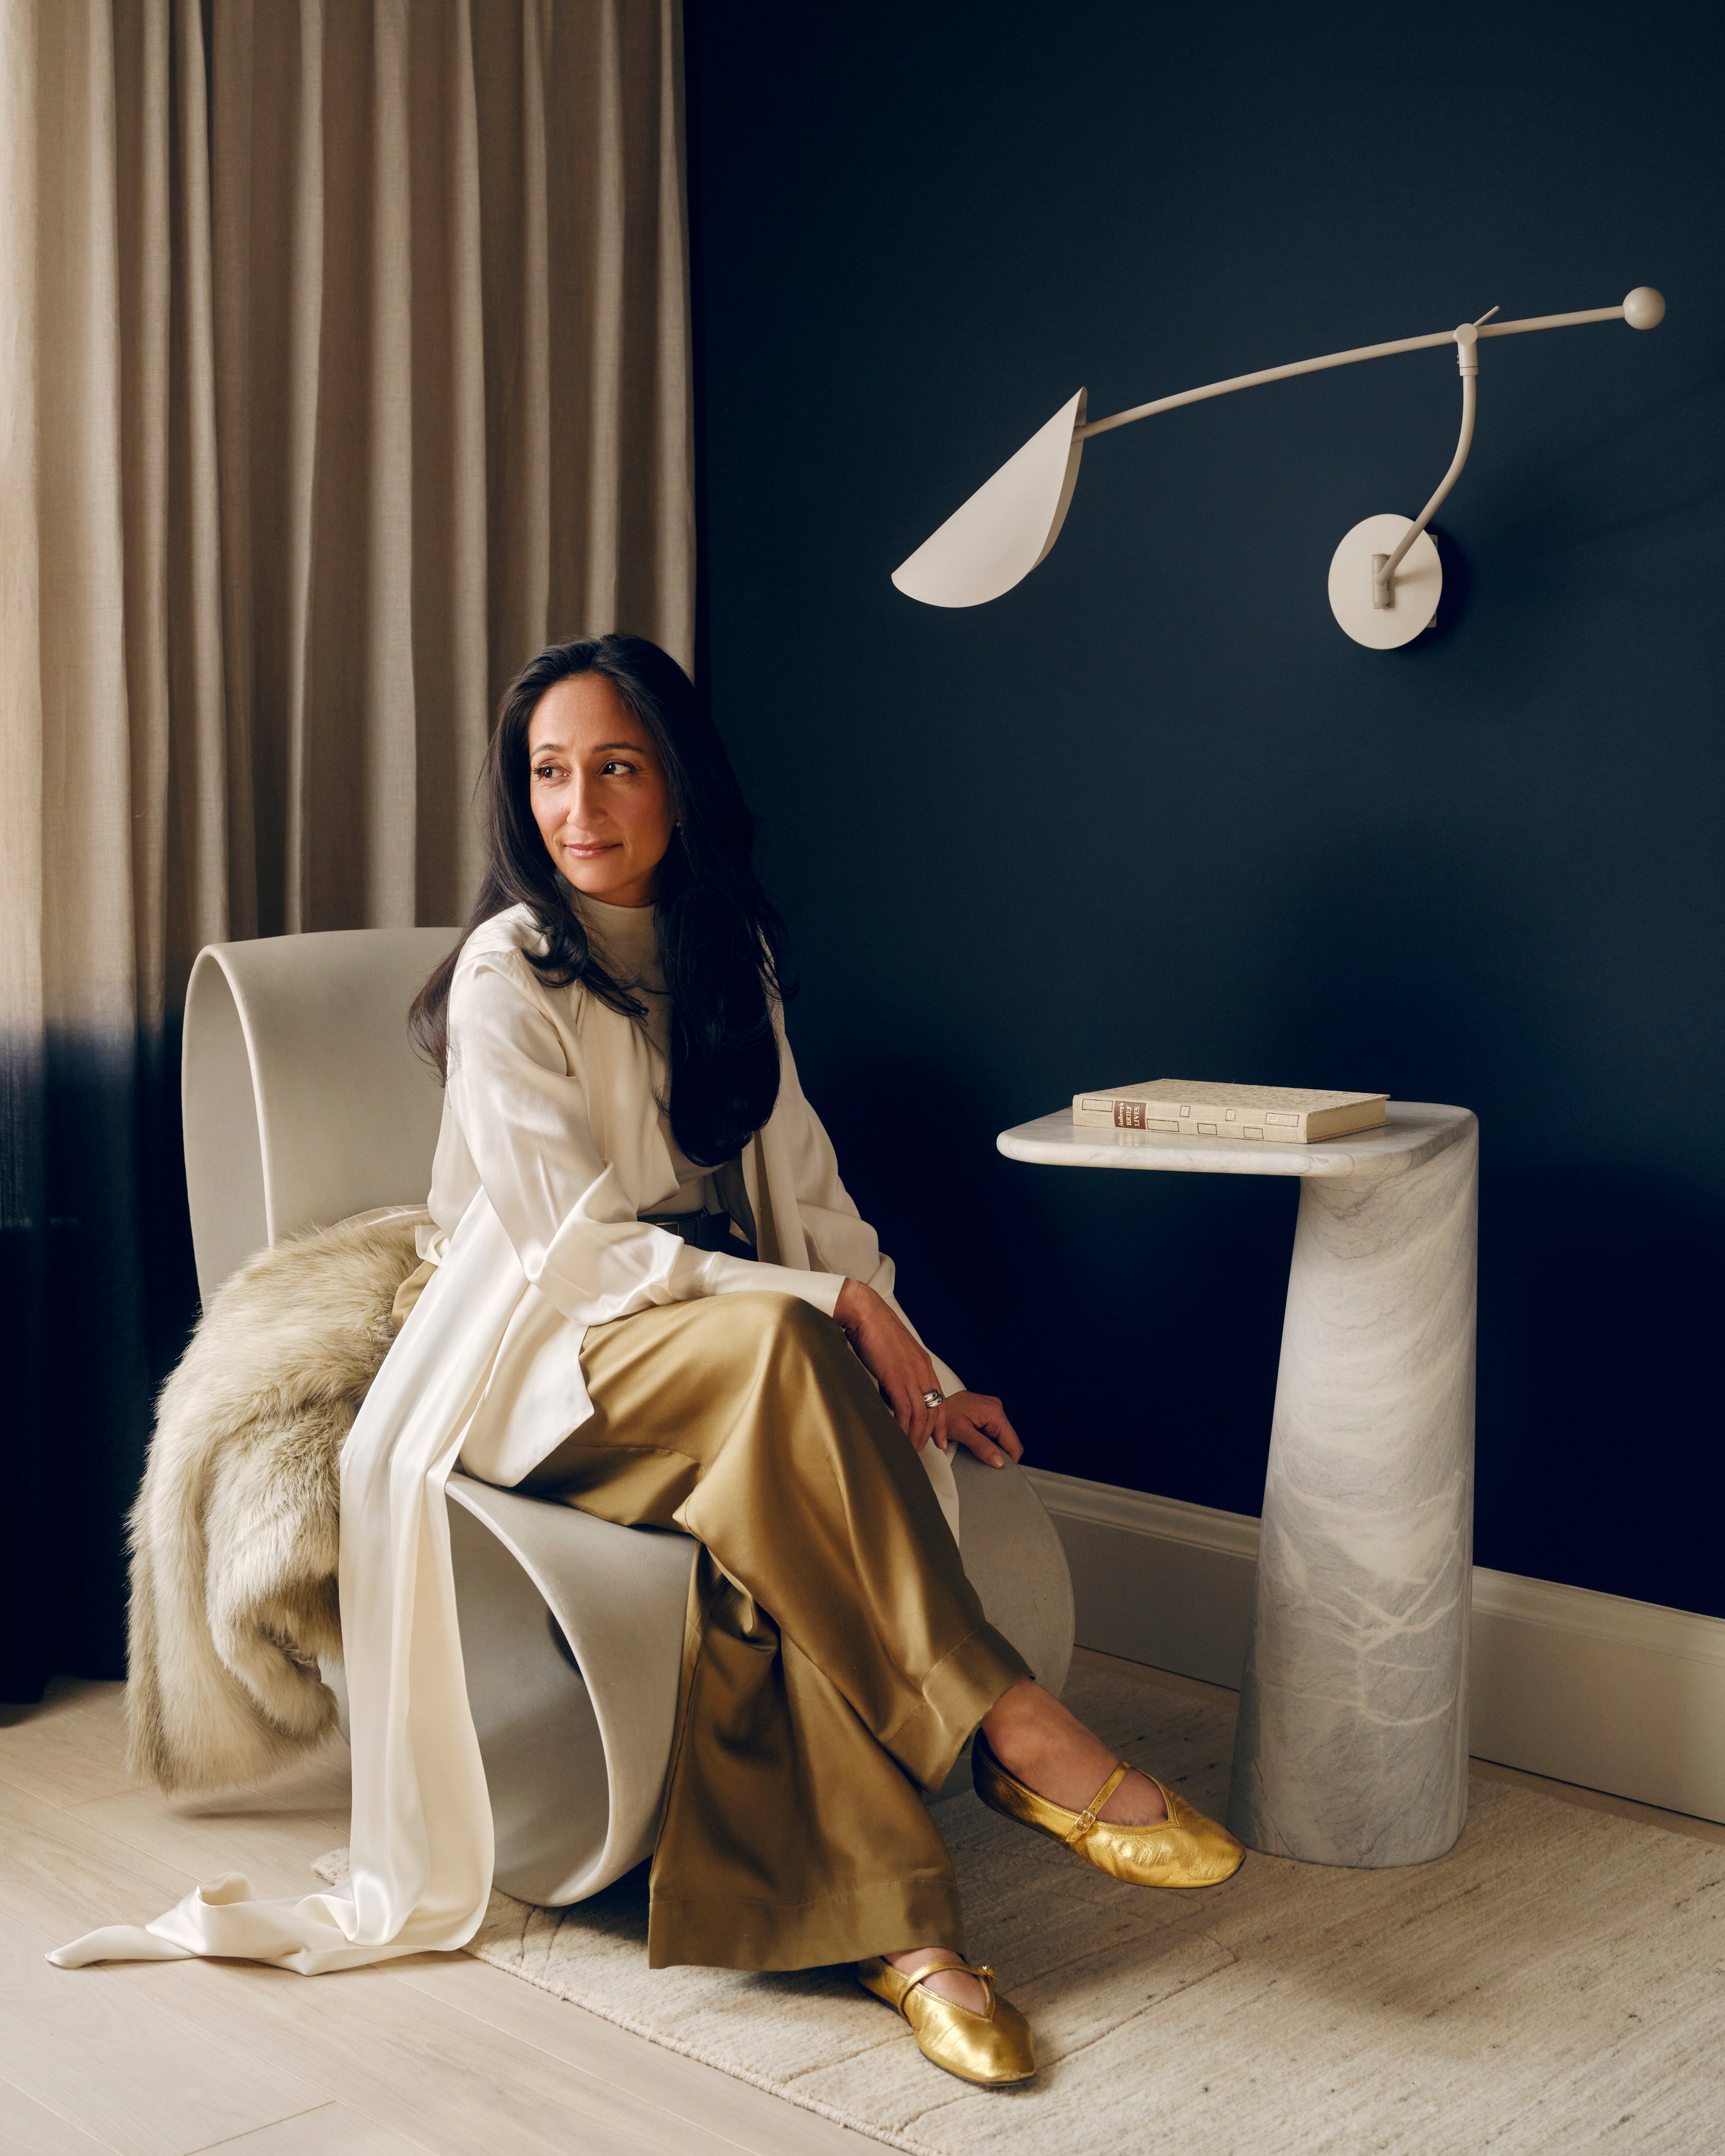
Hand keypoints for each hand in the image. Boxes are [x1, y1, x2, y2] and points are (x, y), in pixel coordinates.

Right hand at [831, 1281, 1022, 1466]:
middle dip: (929, 1434)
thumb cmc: (873, 1331)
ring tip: (909, 1450)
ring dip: (917, 1435)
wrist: (863, 1313)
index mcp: (923, 1364)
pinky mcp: (896, 1377)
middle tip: (921, 1450)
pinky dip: (904, 1427)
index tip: (939, 1440)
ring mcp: (911, 1374)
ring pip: (922, 1414)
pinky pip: (905, 1410)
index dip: (940, 1422)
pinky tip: (899, 1437)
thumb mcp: (894, 1355)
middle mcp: (922, 1370)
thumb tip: (892, 1397)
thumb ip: (898, 1374)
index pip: (940, 1399)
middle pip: (934, 1410)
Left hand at [938, 1390, 1022, 1469]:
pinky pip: (993, 1430)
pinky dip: (986, 1439)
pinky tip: (974, 1440)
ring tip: (974, 1446)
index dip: (1009, 1460)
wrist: (931, 1403)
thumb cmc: (943, 1414)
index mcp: (994, 1412)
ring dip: (991, 1446)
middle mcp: (996, 1407)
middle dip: (998, 1452)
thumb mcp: (961, 1432)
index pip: (1013, 1443)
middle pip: (1008, 1440)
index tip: (999, 1470)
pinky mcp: (986, 1411)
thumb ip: (982, 1447)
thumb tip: (999, 1461)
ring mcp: (992, 1408)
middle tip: (981, 1459)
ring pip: (1001, 1436)